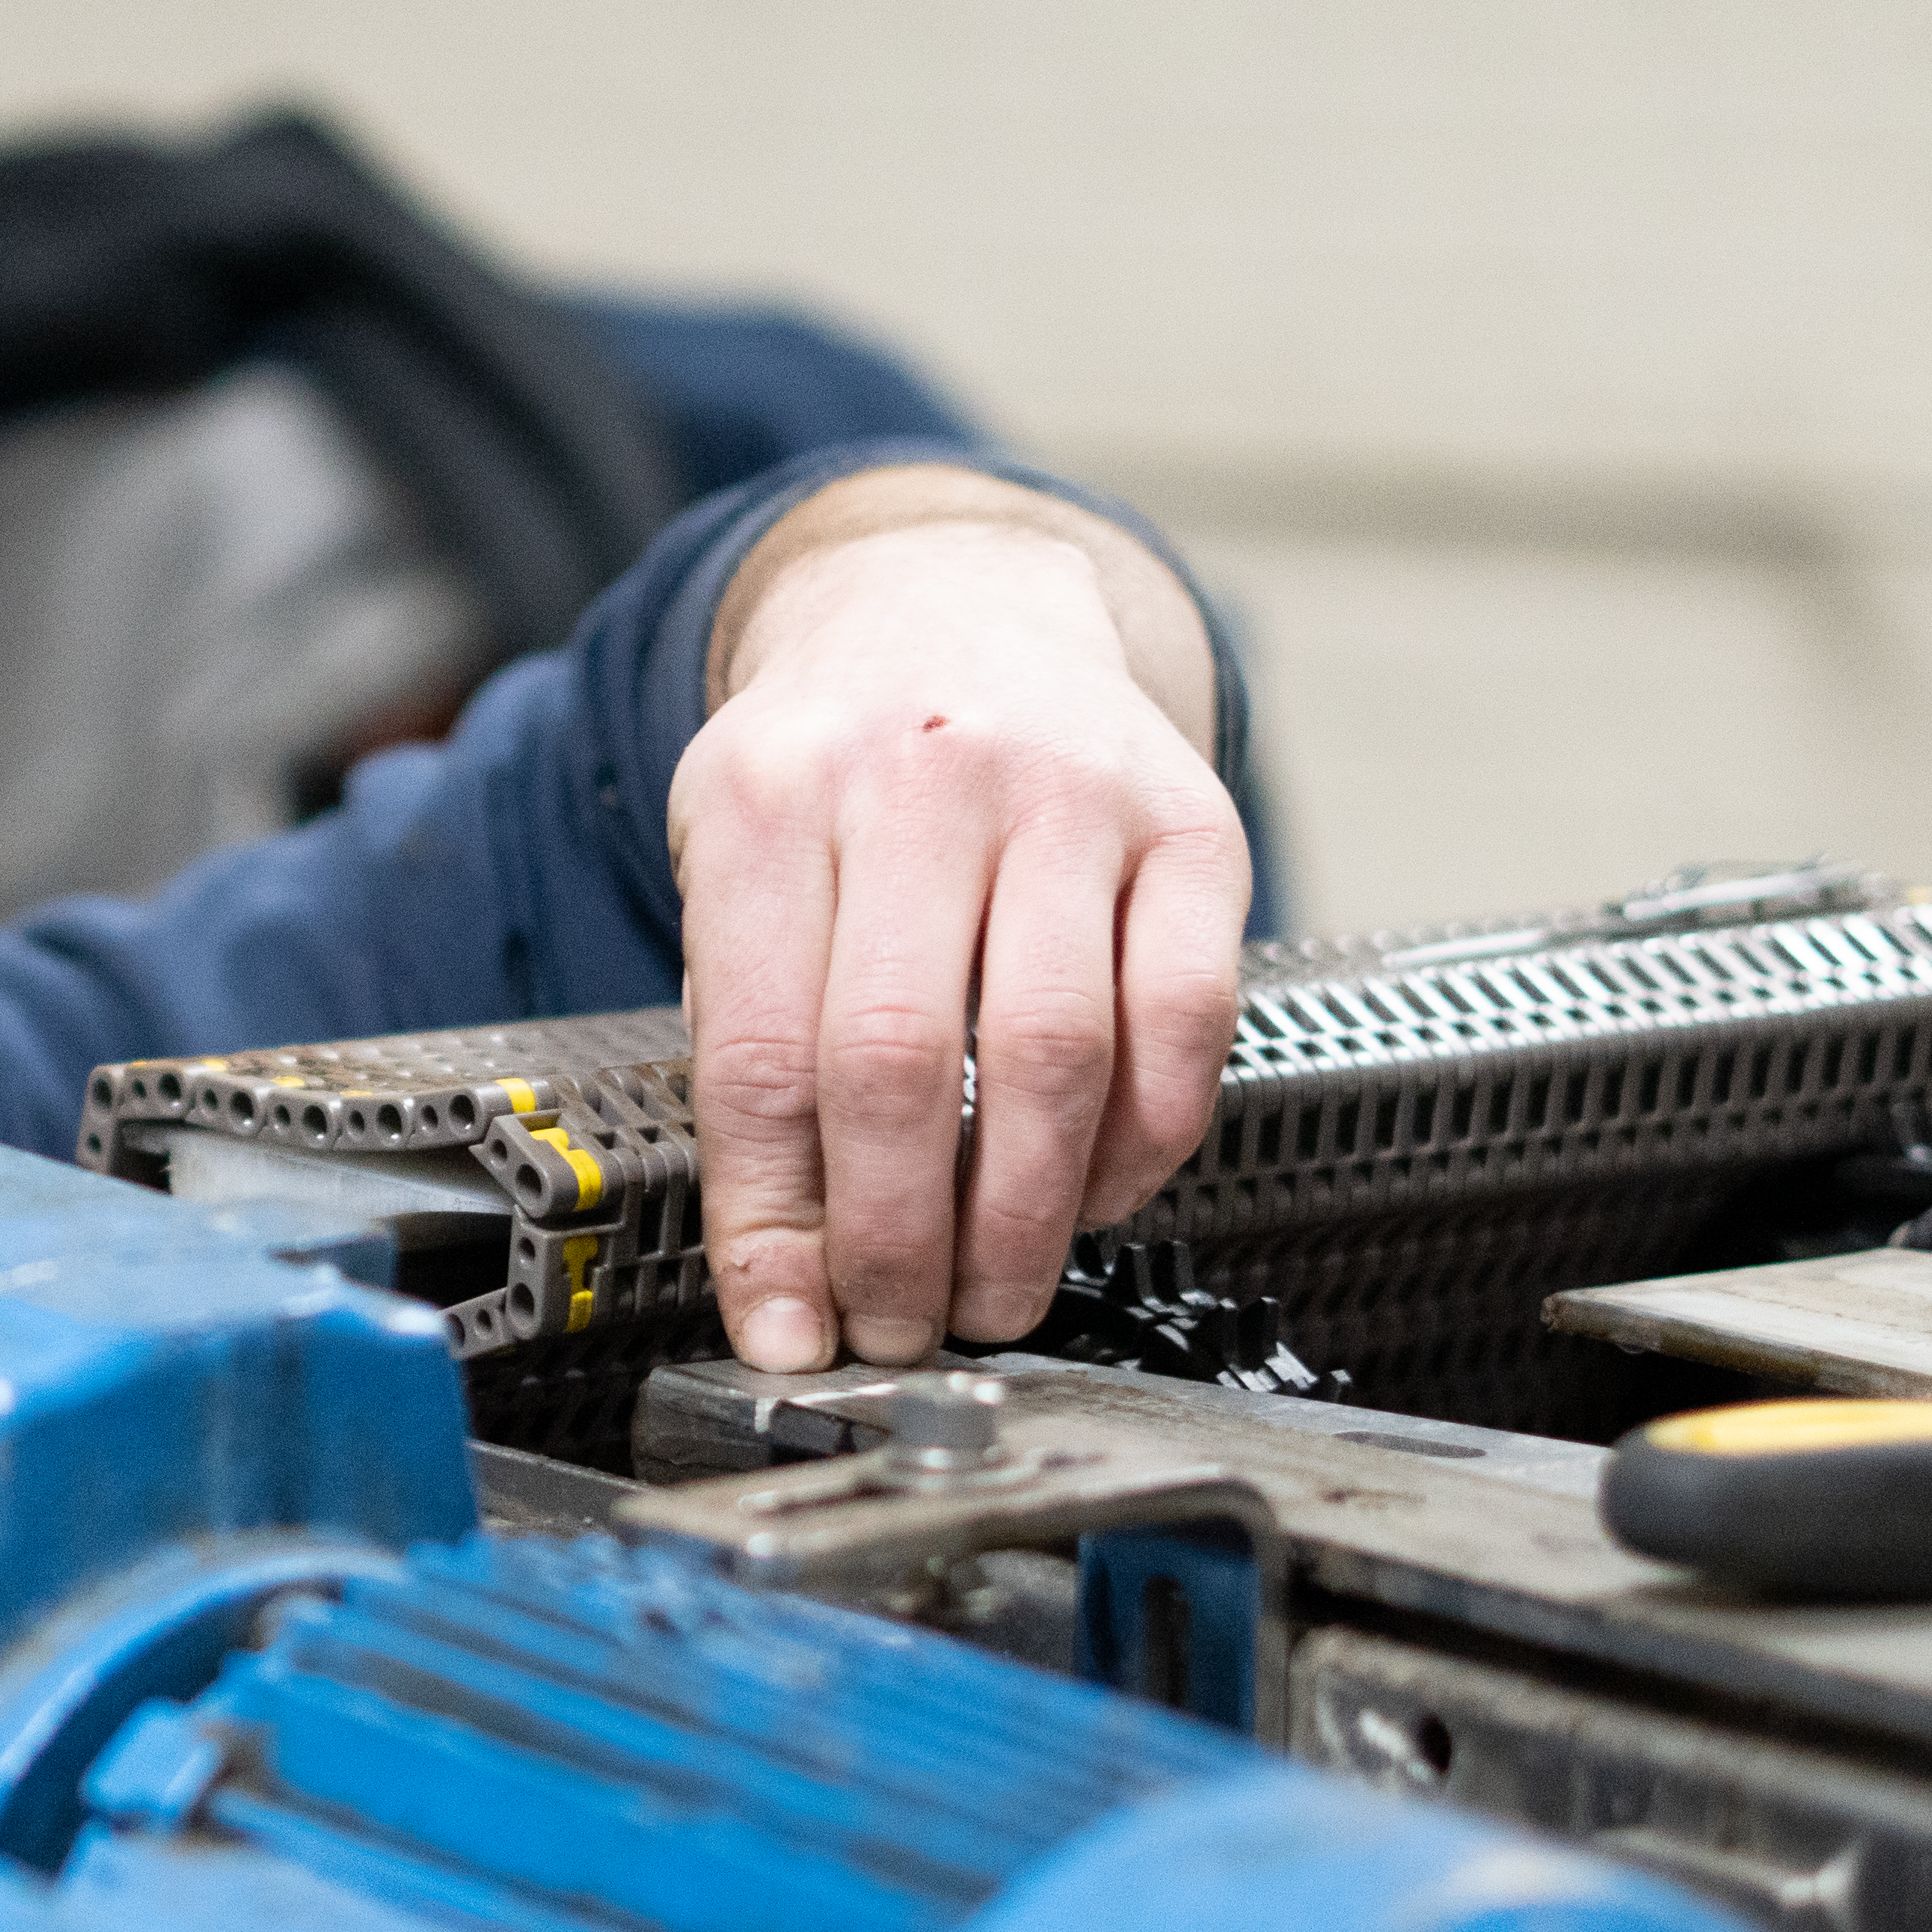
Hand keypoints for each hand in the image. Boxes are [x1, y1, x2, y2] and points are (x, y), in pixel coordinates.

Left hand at [670, 473, 1249, 1373]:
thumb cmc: (834, 768)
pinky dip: (1144, 1143)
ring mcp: (1070, 791)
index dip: (775, 1223)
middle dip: (897, 1242)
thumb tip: (783, 1278)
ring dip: (1023, 1217)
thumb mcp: (737, 865)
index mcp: (770, 796)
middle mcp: (921, 777)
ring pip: (1054, 1054)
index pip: (757, 1054)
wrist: (955, 603)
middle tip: (901, 1328)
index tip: (790, 1328)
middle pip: (900, 1062)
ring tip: (993, 1295)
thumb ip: (747, 1045)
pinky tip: (1097, 1192)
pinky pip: (1185, 1021)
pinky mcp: (1194, 820)